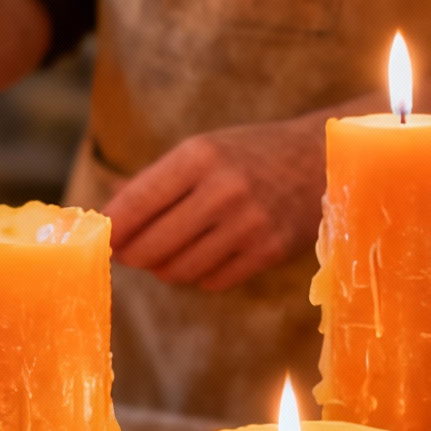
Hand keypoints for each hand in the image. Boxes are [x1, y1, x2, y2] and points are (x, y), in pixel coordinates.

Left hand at [105, 119, 325, 292]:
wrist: (327, 159)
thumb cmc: (255, 152)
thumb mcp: (206, 149)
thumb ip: (157, 179)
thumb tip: (108, 206)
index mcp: (200, 156)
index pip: (136, 203)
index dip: (112, 227)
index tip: (103, 238)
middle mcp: (223, 190)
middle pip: (152, 246)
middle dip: (132, 255)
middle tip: (128, 254)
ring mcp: (248, 224)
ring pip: (179, 270)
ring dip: (164, 268)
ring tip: (166, 255)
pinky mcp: (269, 251)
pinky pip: (213, 281)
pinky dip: (200, 275)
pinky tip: (204, 258)